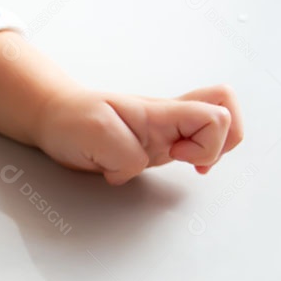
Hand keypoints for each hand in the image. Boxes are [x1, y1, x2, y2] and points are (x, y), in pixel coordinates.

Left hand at [37, 84, 243, 184]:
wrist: (53, 118)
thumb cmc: (71, 120)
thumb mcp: (94, 134)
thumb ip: (124, 155)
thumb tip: (136, 168)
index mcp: (159, 114)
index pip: (213, 116)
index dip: (206, 143)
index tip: (176, 154)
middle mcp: (168, 121)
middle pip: (227, 111)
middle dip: (222, 142)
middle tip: (189, 158)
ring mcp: (164, 132)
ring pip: (215, 127)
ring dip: (212, 149)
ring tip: (188, 161)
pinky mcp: (154, 146)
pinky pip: (193, 143)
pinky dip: (195, 156)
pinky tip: (178, 164)